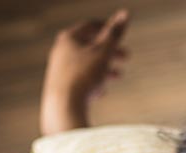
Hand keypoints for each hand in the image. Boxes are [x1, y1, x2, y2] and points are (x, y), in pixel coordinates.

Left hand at [40, 9, 128, 134]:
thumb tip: (125, 13)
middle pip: (89, 46)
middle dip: (110, 52)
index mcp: (69, 38)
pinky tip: (100, 93)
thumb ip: (114, 34)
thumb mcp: (104, 52)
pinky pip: (80, 79)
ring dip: (104, 68)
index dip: (108, 29)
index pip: (90, 26)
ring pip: (86, 64)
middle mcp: (60, 51)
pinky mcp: (60, 85)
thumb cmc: (83, 76)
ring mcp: (58, 69)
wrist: (63, 105)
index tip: (121, 35)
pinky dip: (93, 81)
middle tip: (126, 57)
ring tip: (117, 77)